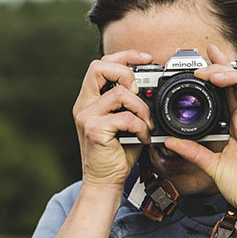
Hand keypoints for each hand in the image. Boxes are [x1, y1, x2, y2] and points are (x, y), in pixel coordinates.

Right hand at [72, 50, 153, 192]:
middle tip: (139, 92)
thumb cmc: (117, 153)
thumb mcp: (126, 122)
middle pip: (99, 67)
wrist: (105, 181)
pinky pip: (125, 117)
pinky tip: (143, 138)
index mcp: (90, 99)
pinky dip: (140, 127)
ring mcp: (86, 116)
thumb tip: (152, 87)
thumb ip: (131, 103)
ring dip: (141, 108)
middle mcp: (83, 104)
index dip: (125, 56)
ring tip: (146, 124)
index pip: (101, 64)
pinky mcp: (93, 129)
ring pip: (119, 93)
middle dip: (126, 73)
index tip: (146, 59)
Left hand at [164, 45, 236, 223]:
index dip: (215, 73)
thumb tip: (169, 141)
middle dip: (219, 66)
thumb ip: (191, 151)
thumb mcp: (210, 164)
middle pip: (236, 82)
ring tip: (210, 72)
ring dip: (229, 74)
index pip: (226, 91)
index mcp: (236, 124)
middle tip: (201, 61)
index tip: (199, 61)